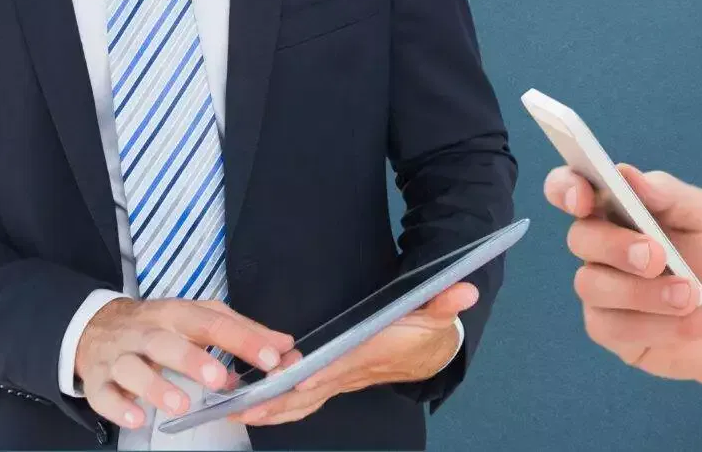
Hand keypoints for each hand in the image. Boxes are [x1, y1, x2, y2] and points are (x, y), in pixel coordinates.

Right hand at [76, 298, 293, 428]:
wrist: (97, 326)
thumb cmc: (161, 324)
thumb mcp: (200, 317)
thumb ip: (243, 331)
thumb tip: (285, 345)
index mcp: (177, 314)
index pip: (213, 323)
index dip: (243, 340)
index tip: (272, 358)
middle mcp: (147, 332)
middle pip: (167, 342)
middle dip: (193, 360)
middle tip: (222, 379)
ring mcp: (120, 356)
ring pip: (133, 368)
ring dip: (156, 386)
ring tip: (182, 405)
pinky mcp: (98, 379)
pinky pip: (103, 394)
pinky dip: (118, 407)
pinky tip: (138, 418)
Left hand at [230, 282, 475, 425]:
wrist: (430, 354)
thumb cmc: (427, 331)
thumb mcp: (438, 312)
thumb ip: (446, 300)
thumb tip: (464, 289)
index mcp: (371, 352)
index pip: (344, 362)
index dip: (322, 371)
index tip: (297, 376)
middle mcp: (351, 372)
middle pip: (313, 390)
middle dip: (281, 400)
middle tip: (248, 406)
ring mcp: (340, 381)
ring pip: (303, 401)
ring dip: (272, 409)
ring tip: (237, 413)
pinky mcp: (333, 383)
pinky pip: (303, 401)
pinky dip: (278, 408)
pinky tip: (253, 411)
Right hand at [544, 163, 701, 427]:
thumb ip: (667, 192)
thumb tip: (625, 173)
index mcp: (615, 207)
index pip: (568, 188)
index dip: (565, 188)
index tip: (582, 199)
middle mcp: (599, 245)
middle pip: (579, 238)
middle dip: (617, 247)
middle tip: (658, 258)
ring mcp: (599, 288)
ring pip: (594, 286)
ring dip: (648, 293)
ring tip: (694, 296)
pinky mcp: (606, 329)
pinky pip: (616, 328)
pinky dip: (667, 325)